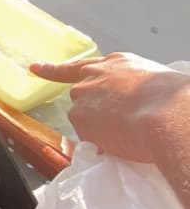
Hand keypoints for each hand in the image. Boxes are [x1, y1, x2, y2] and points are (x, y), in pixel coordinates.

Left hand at [33, 52, 189, 162]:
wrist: (165, 114)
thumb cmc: (174, 99)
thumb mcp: (159, 83)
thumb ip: (139, 89)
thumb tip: (143, 103)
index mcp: (118, 64)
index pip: (81, 65)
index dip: (56, 69)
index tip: (35, 68)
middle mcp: (95, 76)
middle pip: (81, 94)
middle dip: (92, 110)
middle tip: (112, 123)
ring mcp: (83, 97)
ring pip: (84, 118)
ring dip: (99, 128)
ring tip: (128, 134)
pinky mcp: (79, 119)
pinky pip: (89, 139)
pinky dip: (101, 145)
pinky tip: (122, 145)